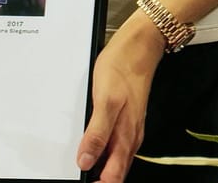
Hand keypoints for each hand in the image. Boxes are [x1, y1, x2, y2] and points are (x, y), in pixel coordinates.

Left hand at [76, 20, 164, 182]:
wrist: (138, 48)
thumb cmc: (122, 69)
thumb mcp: (104, 101)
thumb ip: (96, 134)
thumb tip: (86, 161)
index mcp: (126, 137)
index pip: (113, 177)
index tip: (82, 181)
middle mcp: (130, 138)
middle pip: (115, 172)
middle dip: (98, 179)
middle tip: (79, 177)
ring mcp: (129, 129)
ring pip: (115, 160)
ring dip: (100, 168)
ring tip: (82, 168)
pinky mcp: (126, 120)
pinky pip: (115, 146)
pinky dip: (102, 153)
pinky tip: (91, 148)